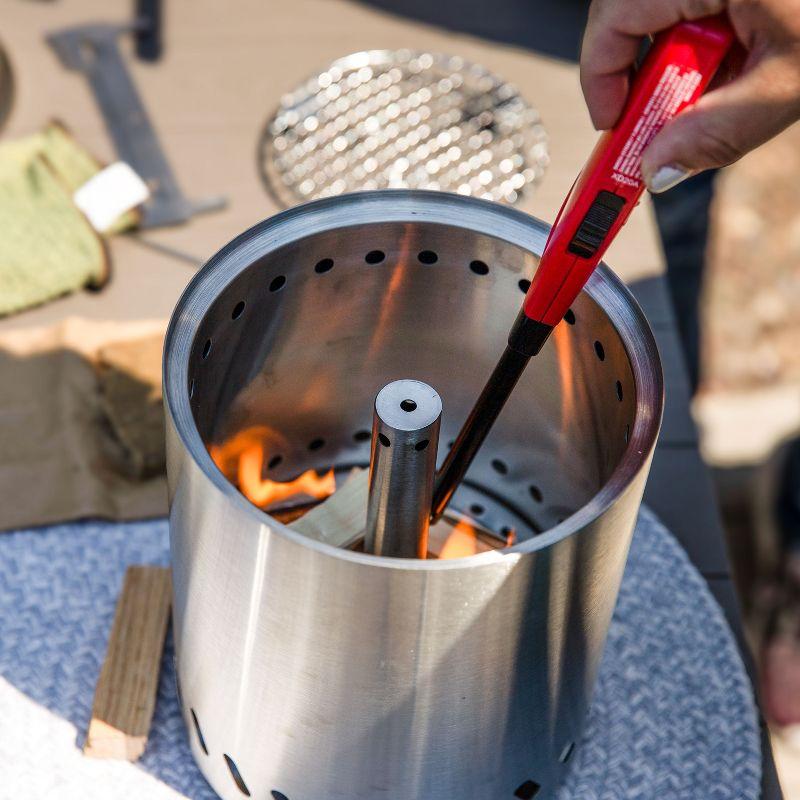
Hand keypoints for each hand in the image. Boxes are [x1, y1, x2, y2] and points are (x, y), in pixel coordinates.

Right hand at [580, 0, 799, 190]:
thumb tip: (657, 170)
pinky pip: (694, 7)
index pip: (609, 26)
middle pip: (631, 22)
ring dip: (684, 65)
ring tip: (729, 81)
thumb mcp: (790, 79)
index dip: (603, 85)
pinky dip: (711, 43)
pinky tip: (744, 55)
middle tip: (672, 120)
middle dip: (648, 81)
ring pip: (662, 16)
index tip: (618, 130)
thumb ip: (718, 131)